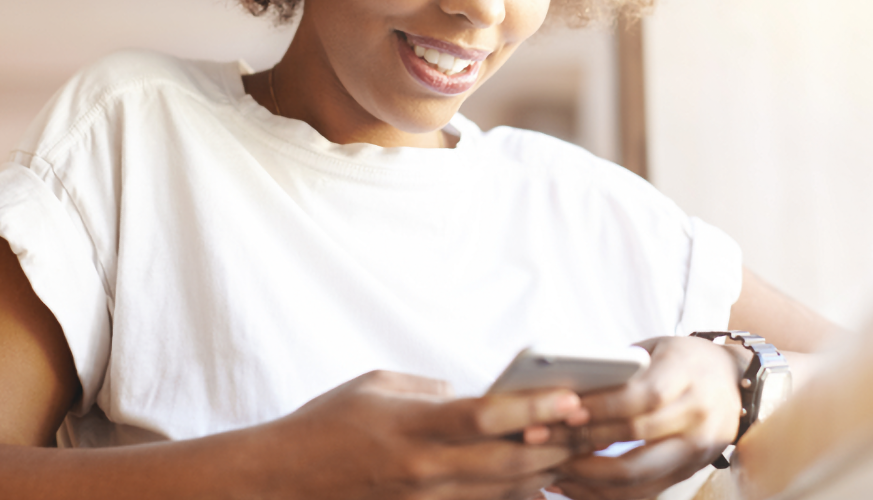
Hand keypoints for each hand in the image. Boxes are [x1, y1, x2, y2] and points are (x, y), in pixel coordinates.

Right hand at [266, 370, 586, 499]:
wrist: (282, 480)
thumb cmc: (327, 423)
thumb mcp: (377, 385)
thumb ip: (433, 389)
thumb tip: (477, 396)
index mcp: (412, 426)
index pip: (485, 417)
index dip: (534, 408)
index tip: (571, 396)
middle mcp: (424, 470)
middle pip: (508, 464)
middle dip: (556, 447)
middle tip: (591, 427)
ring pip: (503, 495)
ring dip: (543, 475)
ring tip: (574, 452)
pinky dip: (511, 498)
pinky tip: (532, 482)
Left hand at [552, 337, 744, 498]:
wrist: (736, 384)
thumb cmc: (683, 359)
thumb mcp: (657, 349)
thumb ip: (621, 366)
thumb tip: (565, 386)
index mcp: (688, 375)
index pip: (643, 396)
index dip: (602, 406)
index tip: (564, 410)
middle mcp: (699, 416)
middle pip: (636, 437)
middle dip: (582, 441)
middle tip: (538, 438)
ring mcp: (697, 450)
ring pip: (639, 475)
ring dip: (587, 475)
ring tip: (549, 467)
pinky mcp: (689, 473)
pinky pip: (643, 492)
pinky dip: (604, 493)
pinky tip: (572, 485)